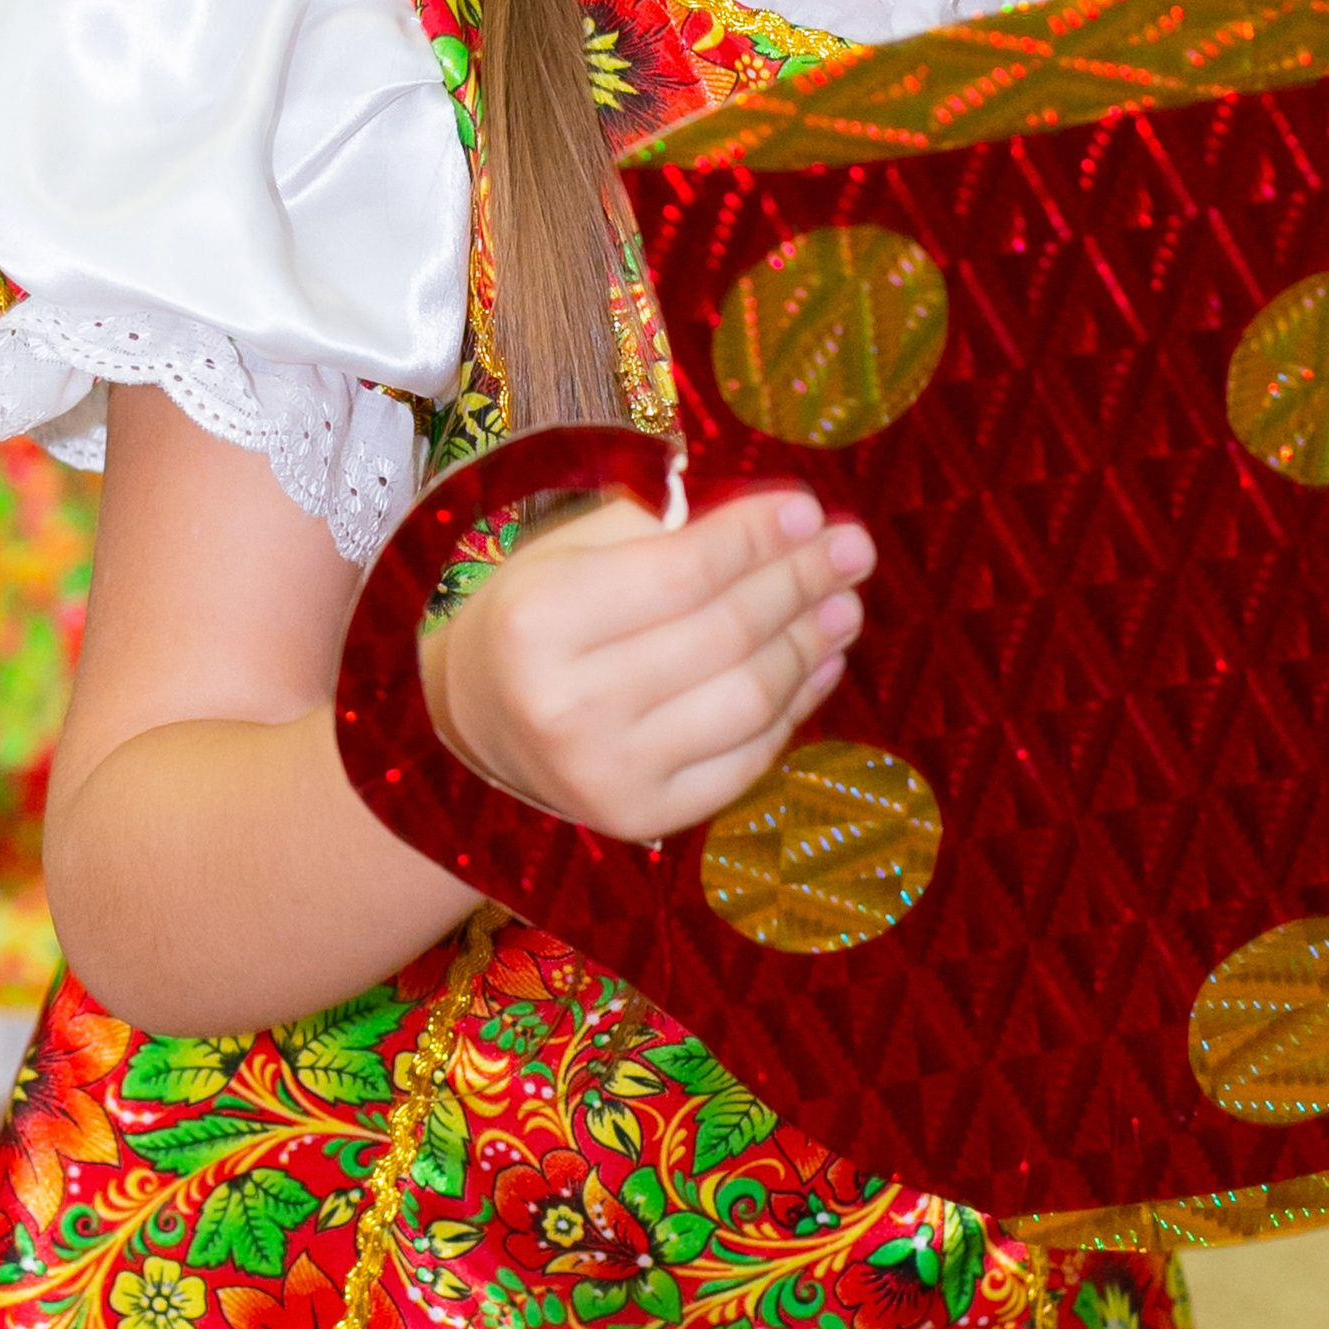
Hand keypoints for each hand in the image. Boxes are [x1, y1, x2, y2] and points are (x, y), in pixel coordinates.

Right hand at [426, 486, 871, 841]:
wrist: (476, 722)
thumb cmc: (538, 614)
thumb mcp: (572, 550)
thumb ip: (668, 534)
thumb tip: (790, 526)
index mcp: (539, 621)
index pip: (682, 573)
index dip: (757, 539)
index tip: (809, 509)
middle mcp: (568, 706)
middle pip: (724, 636)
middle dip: (800, 583)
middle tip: (851, 548)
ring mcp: (606, 774)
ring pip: (747, 702)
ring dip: (810, 645)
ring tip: (846, 602)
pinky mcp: (641, 819)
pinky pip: (745, 760)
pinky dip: (794, 708)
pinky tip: (821, 661)